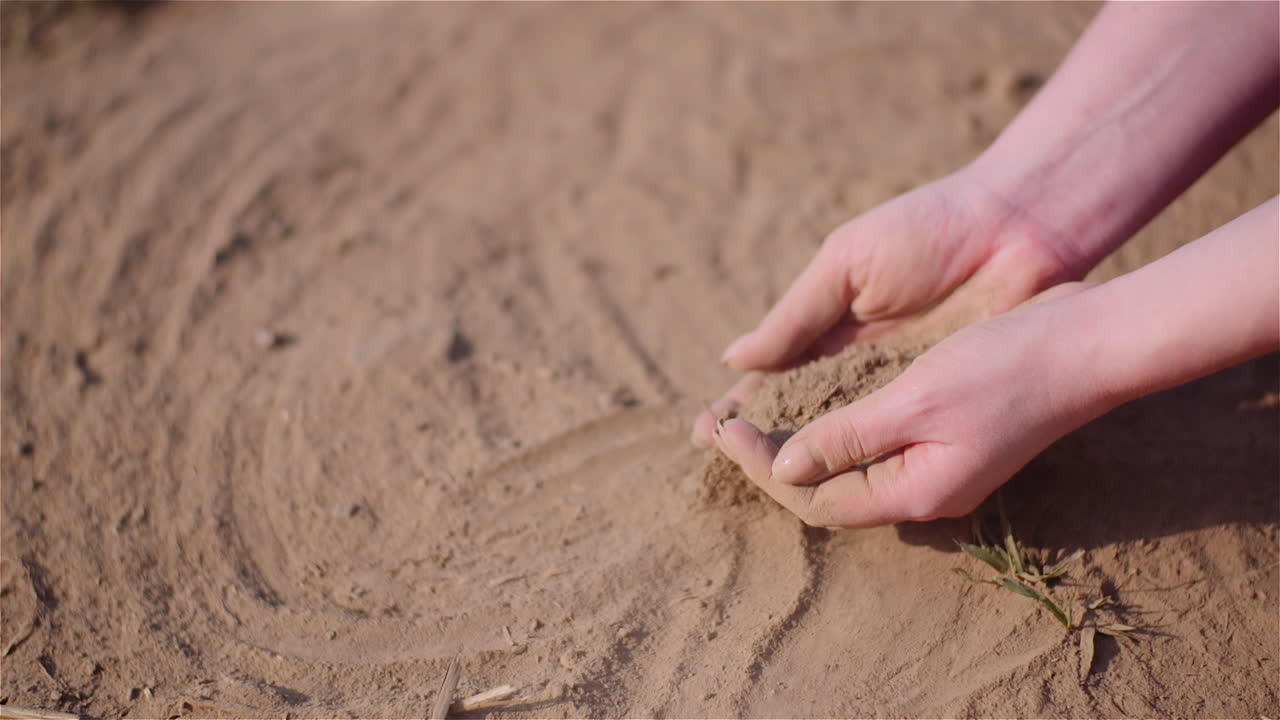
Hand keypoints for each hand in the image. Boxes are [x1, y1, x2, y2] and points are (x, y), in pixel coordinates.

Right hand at [691, 167, 1077, 447]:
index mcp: (828, 326)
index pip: (772, 376)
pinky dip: (863, 461)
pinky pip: (894, 439)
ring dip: (806, 460)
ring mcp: (899, 386)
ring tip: (765, 483)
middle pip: (800, 414)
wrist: (1016, 228)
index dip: (739, 405)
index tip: (705, 432)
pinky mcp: (939, 401)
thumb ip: (796, 316)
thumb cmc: (927, 231)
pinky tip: (833, 482)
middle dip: (762, 440)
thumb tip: (734, 360)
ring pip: (842, 436)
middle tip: (726, 464)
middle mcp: (858, 363)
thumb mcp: (848, 265)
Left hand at [711, 285, 1098, 527]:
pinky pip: (867, 446)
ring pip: (843, 467)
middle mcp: (922, 490)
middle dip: (765, 460)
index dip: (760, 467)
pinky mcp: (942, 439)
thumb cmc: (1006, 366)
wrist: (1089, 344)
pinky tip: (799, 407)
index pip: (814, 498)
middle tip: (711, 427)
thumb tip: (785, 468)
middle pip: (824, 490)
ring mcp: (934, 467)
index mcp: (915, 491)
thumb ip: (848, 436)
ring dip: (790, 444)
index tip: (721, 428)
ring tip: (740, 420)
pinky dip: (826, 428)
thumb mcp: (915, 399)